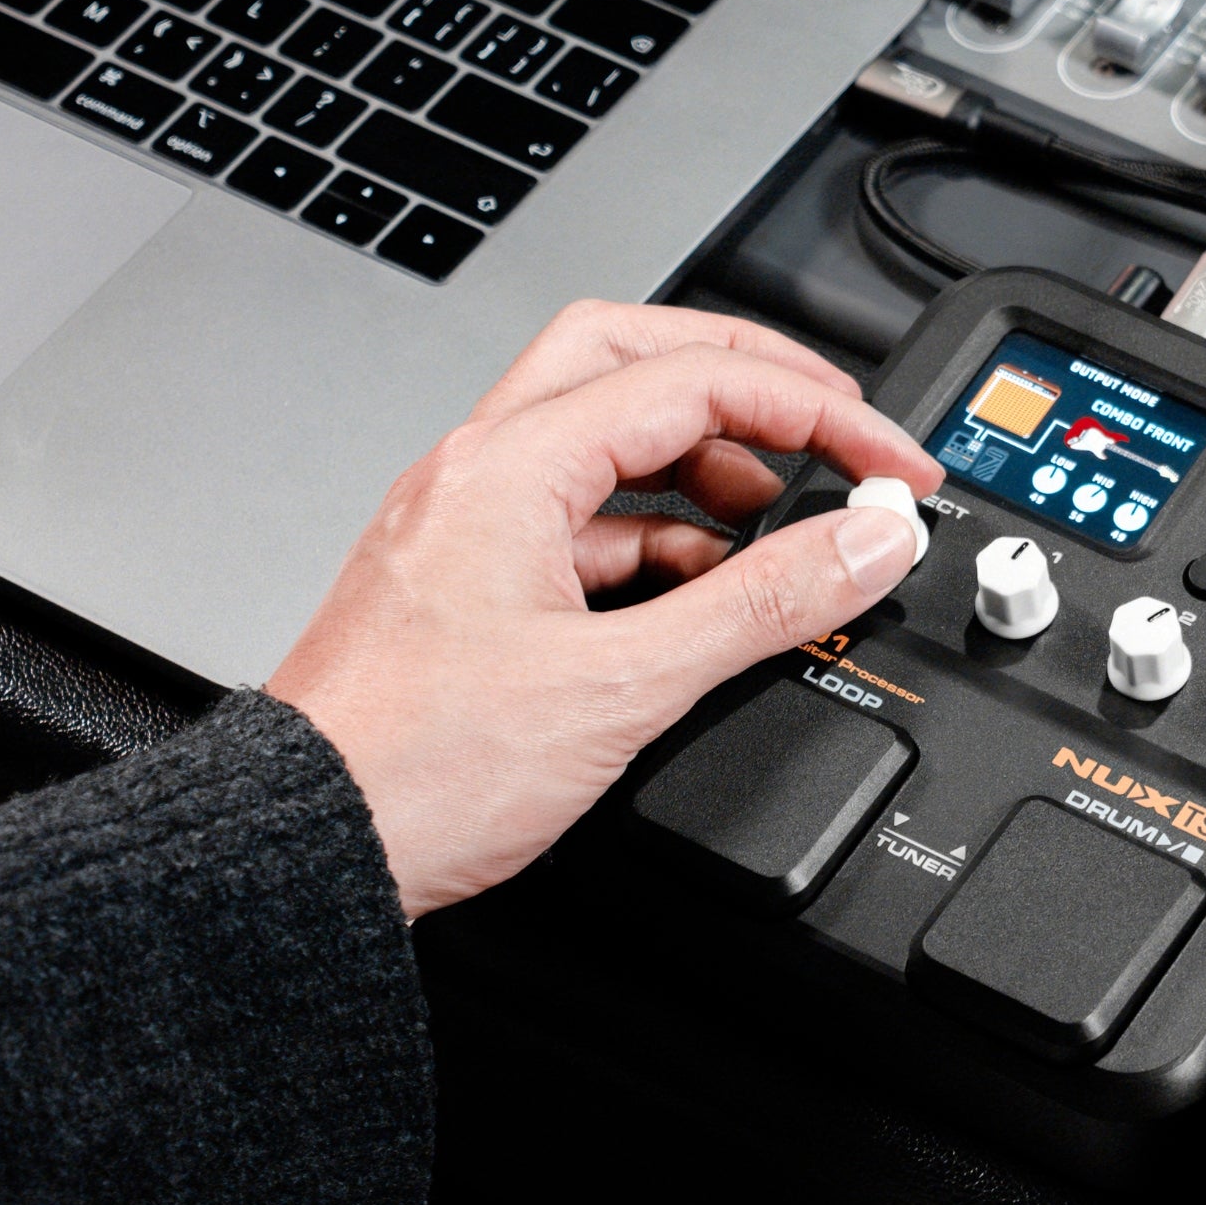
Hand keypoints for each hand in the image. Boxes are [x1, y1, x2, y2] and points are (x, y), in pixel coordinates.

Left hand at [269, 300, 940, 920]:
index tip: (893, 463)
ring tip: (784, 522)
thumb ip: (763, 604)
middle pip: (638, 357)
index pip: (696, 379)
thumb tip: (866, 541)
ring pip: (610, 438)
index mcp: (512, 467)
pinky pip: (587, 519)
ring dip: (709, 463)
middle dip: (754, 383)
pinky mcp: (474, 580)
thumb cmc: (419, 768)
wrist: (313, 846)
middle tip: (838, 426)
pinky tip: (707, 590)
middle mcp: (482, 471)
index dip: (819, 411)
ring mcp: (473, 521)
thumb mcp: (625, 684)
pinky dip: (665, 536)